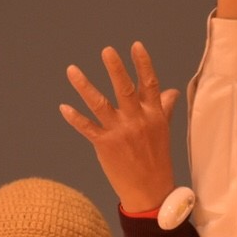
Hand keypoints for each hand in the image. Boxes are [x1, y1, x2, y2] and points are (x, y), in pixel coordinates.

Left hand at [60, 42, 179, 213]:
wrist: (150, 191)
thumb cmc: (157, 159)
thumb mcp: (163, 130)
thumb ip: (164, 107)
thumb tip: (172, 90)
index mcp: (154, 115)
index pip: (149, 84)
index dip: (143, 63)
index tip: (135, 45)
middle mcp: (137, 121)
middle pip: (125, 89)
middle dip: (115, 69)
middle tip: (107, 50)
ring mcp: (120, 133)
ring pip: (100, 105)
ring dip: (84, 86)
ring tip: (72, 70)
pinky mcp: (105, 145)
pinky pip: (86, 128)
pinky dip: (74, 117)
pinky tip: (64, 107)